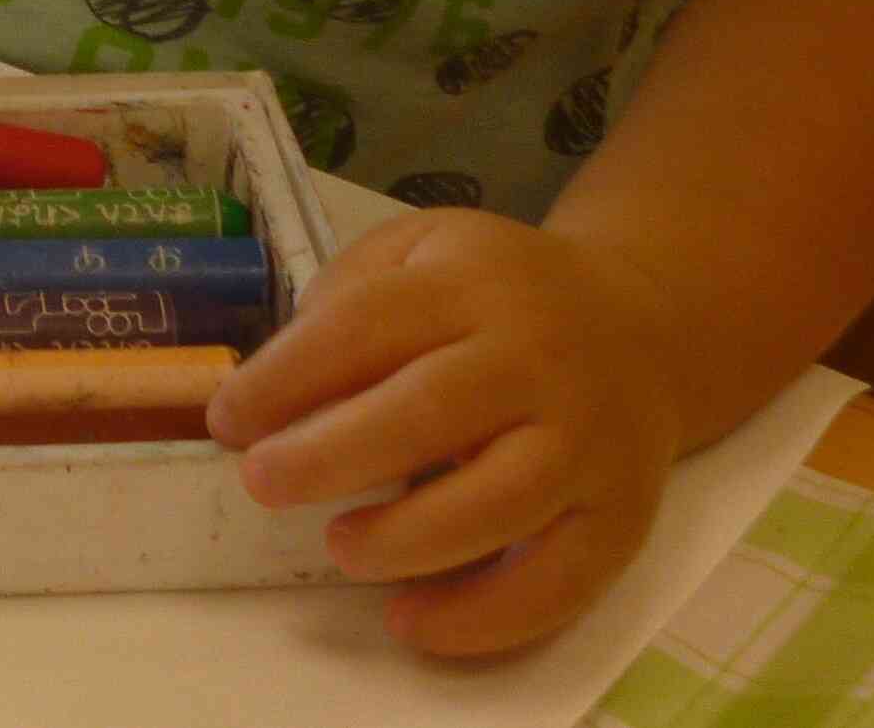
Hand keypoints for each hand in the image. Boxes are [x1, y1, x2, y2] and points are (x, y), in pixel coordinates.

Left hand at [210, 208, 684, 656]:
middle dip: (332, 456)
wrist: (647, 327)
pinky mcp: (621, 517)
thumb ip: (350, 298)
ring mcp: (588, 442)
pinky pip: (558, 582)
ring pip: (499, 504)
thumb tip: (270, 391)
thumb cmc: (500, 294)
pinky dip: (482, 617)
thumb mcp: (423, 250)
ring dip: (406, 540)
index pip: (368, 325)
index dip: (288, 376)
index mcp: (474, 283)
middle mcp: (538, 359)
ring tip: (340, 547)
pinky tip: (412, 622)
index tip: (227, 420)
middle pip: (433, 413)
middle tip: (261, 483)